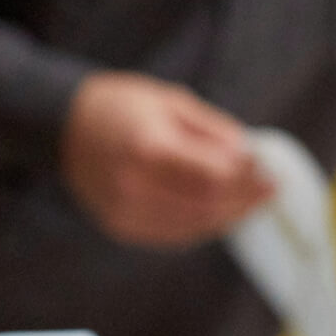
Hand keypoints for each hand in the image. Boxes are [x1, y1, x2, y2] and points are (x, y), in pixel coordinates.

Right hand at [61, 71, 272, 248]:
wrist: (63, 125)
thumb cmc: (120, 104)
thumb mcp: (170, 100)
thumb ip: (212, 130)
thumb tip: (247, 156)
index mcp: (148, 147)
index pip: (213, 176)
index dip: (247, 179)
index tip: (271, 171)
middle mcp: (134, 186)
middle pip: (207, 207)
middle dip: (244, 200)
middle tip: (271, 190)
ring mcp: (126, 212)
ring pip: (193, 227)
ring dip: (228, 216)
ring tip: (252, 202)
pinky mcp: (122, 226)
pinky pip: (173, 235)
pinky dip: (202, 225)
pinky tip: (220, 211)